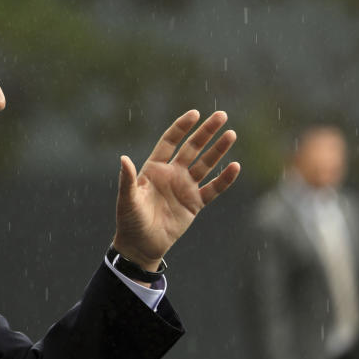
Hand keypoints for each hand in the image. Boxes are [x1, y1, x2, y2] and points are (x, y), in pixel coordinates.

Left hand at [111, 110, 239, 268]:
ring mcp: (185, 187)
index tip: (195, 114)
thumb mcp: (128, 199)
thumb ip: (128, 179)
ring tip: (231, 134)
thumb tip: (123, 159)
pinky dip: (224, 179)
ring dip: (218, 150)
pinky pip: (213, 189)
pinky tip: (235, 166)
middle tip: (222, 116)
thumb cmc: (130, 220)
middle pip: (192, 148)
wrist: (141, 244)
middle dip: (206, 132)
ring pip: (206, 164)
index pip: (170, 141)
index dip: (182, 127)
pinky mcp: (195, 203)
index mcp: (154, 168)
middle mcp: (172, 174)